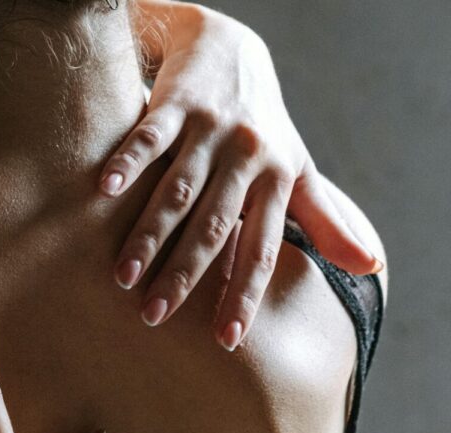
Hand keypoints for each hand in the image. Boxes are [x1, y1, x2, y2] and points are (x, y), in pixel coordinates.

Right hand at [99, 3, 383, 349]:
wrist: (230, 48)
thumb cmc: (263, 124)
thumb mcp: (297, 168)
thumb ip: (325, 220)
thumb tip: (374, 267)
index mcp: (276, 179)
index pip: (260, 248)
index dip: (244, 294)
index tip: (226, 339)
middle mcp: (247, 156)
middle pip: (213, 226)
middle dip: (184, 274)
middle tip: (153, 317)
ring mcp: (210, 129)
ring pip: (178, 190)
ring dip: (149, 234)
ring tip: (123, 276)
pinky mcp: (175, 105)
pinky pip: (149, 137)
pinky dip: (127, 163)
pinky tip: (104, 191)